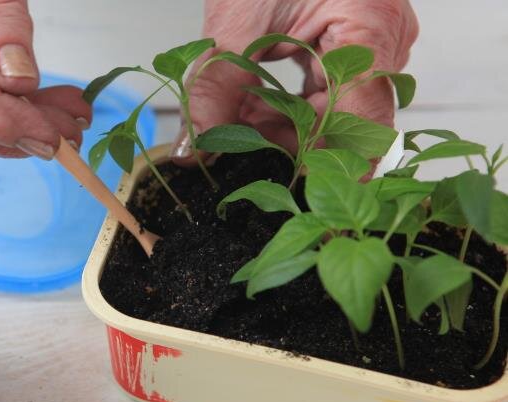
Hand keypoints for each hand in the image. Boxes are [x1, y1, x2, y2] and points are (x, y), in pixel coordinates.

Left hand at [171, 0, 418, 164]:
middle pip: (345, 118)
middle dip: (288, 142)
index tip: (297, 198)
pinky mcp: (355, 39)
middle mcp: (386, 37)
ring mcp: (374, 38)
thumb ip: (215, 91)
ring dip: (282, 123)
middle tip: (237, 154)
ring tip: (233, 125)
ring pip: (333, 106)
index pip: (363, 121)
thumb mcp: (235, 25)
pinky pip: (327, 86)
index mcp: (369, 28)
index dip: (331, 168)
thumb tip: (193, 152)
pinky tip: (250, 107)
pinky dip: (288, 101)